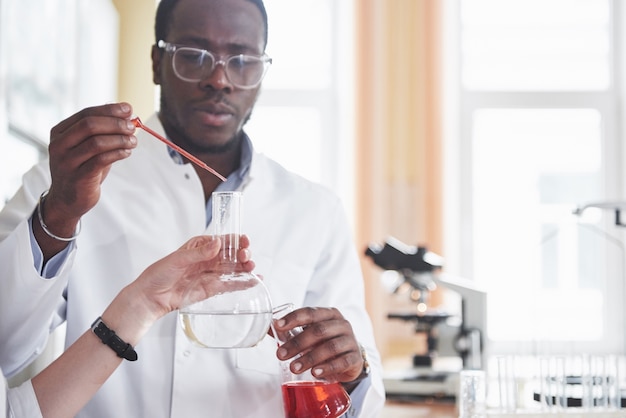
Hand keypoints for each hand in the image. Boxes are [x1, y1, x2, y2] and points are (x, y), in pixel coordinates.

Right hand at [42, 103, 136, 239]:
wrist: (68, 200)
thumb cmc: (83, 169)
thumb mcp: (90, 147)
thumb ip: (105, 131)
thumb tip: (127, 112)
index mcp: (60, 132)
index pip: (86, 114)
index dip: (109, 110)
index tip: (128, 109)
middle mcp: (59, 145)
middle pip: (90, 125)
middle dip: (115, 123)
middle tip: (132, 127)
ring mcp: (66, 162)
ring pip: (96, 142)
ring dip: (119, 139)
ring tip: (133, 141)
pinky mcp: (77, 177)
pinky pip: (100, 160)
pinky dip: (117, 153)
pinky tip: (127, 152)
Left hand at [131, 235, 255, 320]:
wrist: (151, 297)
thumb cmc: (159, 274)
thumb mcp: (178, 259)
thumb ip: (199, 253)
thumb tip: (217, 243)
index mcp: (200, 246)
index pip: (222, 240)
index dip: (235, 240)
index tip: (243, 241)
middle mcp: (208, 259)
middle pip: (231, 254)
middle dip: (242, 254)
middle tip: (246, 256)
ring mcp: (211, 274)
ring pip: (233, 269)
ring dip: (245, 267)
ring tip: (251, 268)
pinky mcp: (212, 289)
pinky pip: (230, 284)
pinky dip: (242, 283)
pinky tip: (254, 281)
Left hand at [273, 307, 364, 382]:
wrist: (350, 358)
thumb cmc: (326, 342)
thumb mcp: (312, 333)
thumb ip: (291, 330)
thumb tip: (268, 327)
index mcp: (329, 314)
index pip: (310, 312)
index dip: (294, 318)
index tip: (278, 326)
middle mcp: (342, 324)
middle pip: (318, 331)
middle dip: (297, 343)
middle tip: (281, 355)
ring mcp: (350, 341)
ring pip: (329, 347)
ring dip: (309, 358)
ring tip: (294, 367)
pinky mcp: (355, 358)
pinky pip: (342, 362)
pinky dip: (327, 368)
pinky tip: (315, 373)